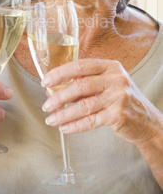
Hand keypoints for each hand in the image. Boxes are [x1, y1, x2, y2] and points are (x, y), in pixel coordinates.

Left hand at [41, 59, 161, 146]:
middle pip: (80, 85)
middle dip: (59, 96)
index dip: (60, 73)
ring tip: (51, 119)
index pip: (80, 65)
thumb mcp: (106, 84)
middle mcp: (115, 79)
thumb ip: (82, 84)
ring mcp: (118, 97)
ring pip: (83, 105)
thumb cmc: (121, 99)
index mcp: (110, 66)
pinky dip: (75, 125)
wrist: (147, 121)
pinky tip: (65, 128)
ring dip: (63, 114)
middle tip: (46, 105)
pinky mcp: (118, 115)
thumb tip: (51, 90)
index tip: (45, 81)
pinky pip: (90, 121)